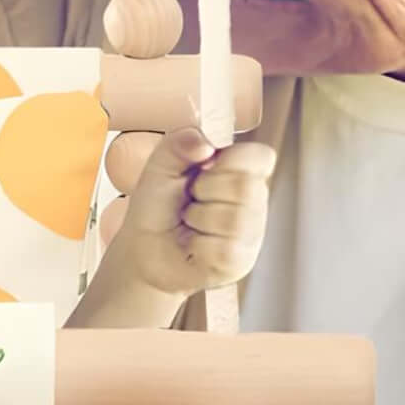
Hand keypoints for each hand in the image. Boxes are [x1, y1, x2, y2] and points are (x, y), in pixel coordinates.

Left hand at [100, 127, 273, 301]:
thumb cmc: (157, 207)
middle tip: (190, 198)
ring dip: (198, 218)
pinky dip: (198, 245)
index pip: (261, 157)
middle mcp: (253, 202)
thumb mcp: (160, 166)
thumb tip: (205, 143)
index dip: (232, 160)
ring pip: (233, 218)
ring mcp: (250, 234)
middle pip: (245, 186)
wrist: (143, 249)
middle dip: (204, 189)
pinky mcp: (239, 261)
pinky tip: (194, 245)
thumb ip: (178, 143)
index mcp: (242, 172)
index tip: (204, 168)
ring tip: (190, 222)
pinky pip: (223, 248)